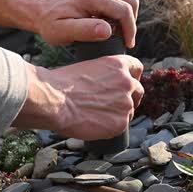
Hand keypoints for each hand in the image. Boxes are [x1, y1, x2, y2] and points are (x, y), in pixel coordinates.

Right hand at [12, 56, 143, 140]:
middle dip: (129, 97)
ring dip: (119, 113)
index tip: (126, 83)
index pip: (137, 68)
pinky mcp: (121, 123)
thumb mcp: (87, 67)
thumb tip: (105, 84)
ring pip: (130, 110)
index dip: (132, 76)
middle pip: (138, 90)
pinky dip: (112, 127)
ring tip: (100, 115)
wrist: (54, 100)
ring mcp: (126, 104)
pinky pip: (121, 126)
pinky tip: (98, 125)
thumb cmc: (62, 83)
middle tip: (113, 103)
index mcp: (118, 64)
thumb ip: (103, 74)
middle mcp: (127, 82)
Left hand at [36, 0, 138, 47]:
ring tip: (115, 34)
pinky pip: (119, 0)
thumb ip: (85, 31)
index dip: (130, 29)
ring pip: (127, 0)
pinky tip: (109, 27)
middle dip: (131, 23)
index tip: (127, 45)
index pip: (123, 10)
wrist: (41, 12)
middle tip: (123, 40)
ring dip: (127, 19)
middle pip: (131, 2)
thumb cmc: (50, 25)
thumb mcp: (63, 32)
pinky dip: (120, 15)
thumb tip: (107, 30)